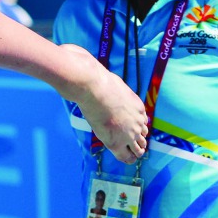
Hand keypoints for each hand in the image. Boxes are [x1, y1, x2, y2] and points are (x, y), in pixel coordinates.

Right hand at [60, 44, 147, 163]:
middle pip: (143, 135)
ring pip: (138, 147)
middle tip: (135, 148)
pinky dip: (128, 159)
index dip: (137, 128)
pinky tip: (128, 162)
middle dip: (139, 141)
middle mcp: (137, 118)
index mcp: (136, 104)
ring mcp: (129, 129)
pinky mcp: (117, 139)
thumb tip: (74, 55)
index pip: (142, 121)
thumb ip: (97, 75)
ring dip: (135, 152)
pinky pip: (126, 156)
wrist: (89, 82)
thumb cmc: (92, 75)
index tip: (134, 133)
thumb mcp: (102, 76)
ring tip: (133, 157)